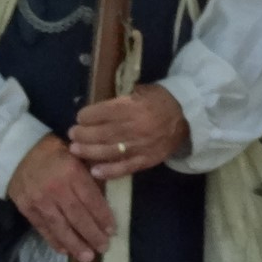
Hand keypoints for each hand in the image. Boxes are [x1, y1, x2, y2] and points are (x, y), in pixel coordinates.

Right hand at [7, 134, 113, 261]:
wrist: (18, 151)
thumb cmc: (54, 153)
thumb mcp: (77, 155)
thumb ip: (91, 175)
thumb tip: (107, 199)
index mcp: (72, 172)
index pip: (91, 199)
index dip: (103, 217)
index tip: (112, 231)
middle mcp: (56, 188)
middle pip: (77, 216)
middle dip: (92, 234)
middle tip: (104, 248)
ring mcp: (39, 200)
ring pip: (60, 226)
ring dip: (75, 243)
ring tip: (87, 257)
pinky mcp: (26, 208)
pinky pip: (43, 228)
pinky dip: (54, 240)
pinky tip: (65, 250)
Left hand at [70, 83, 189, 181]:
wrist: (188, 116)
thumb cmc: (161, 100)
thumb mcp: (141, 91)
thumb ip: (120, 100)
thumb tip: (96, 110)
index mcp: (134, 107)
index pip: (104, 113)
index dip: (88, 116)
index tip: (79, 117)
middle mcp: (135, 127)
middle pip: (103, 133)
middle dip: (84, 134)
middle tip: (73, 135)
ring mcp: (141, 146)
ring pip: (110, 151)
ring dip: (89, 152)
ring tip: (76, 150)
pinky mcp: (147, 160)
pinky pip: (125, 168)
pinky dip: (109, 171)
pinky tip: (95, 171)